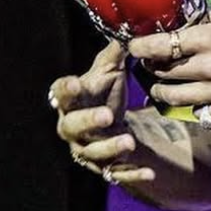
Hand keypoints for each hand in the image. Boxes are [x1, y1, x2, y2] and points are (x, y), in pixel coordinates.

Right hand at [48, 39, 154, 186]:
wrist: (112, 125)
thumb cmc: (105, 94)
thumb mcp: (109, 73)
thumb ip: (114, 56)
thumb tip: (126, 36)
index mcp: (71, 101)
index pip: (60, 94)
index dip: (65, 90)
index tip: (75, 83)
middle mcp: (73, 128)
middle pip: (73, 126)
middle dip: (88, 121)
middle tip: (107, 116)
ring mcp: (87, 150)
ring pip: (93, 153)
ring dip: (110, 148)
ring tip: (129, 142)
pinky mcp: (105, 167)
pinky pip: (116, 174)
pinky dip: (132, 174)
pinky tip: (150, 172)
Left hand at [127, 7, 210, 121]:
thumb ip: (208, 19)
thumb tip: (186, 20)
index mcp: (209, 38)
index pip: (160, 45)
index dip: (140, 47)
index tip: (133, 47)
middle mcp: (210, 66)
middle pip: (164, 73)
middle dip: (152, 70)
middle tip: (150, 67)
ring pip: (175, 97)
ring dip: (163, 93)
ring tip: (161, 89)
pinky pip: (201, 112)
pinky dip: (194, 107)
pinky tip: (194, 100)